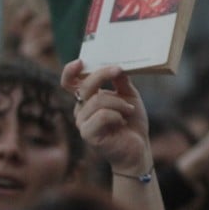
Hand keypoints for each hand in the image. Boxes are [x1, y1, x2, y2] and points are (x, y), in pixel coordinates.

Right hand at [61, 60, 150, 174]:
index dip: (70, 72)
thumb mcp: (129, 96)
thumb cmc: (132, 122)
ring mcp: (83, 123)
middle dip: (103, 75)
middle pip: (85, 86)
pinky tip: (122, 121)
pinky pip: (102, 115)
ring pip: (97, 101)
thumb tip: (117, 66)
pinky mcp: (88, 135)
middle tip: (119, 71)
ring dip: (119, 102)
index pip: (71, 84)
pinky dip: (117, 115)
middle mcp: (81, 109)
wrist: (138, 147)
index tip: (81, 62)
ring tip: (129, 111)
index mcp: (88, 99)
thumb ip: (121, 81)